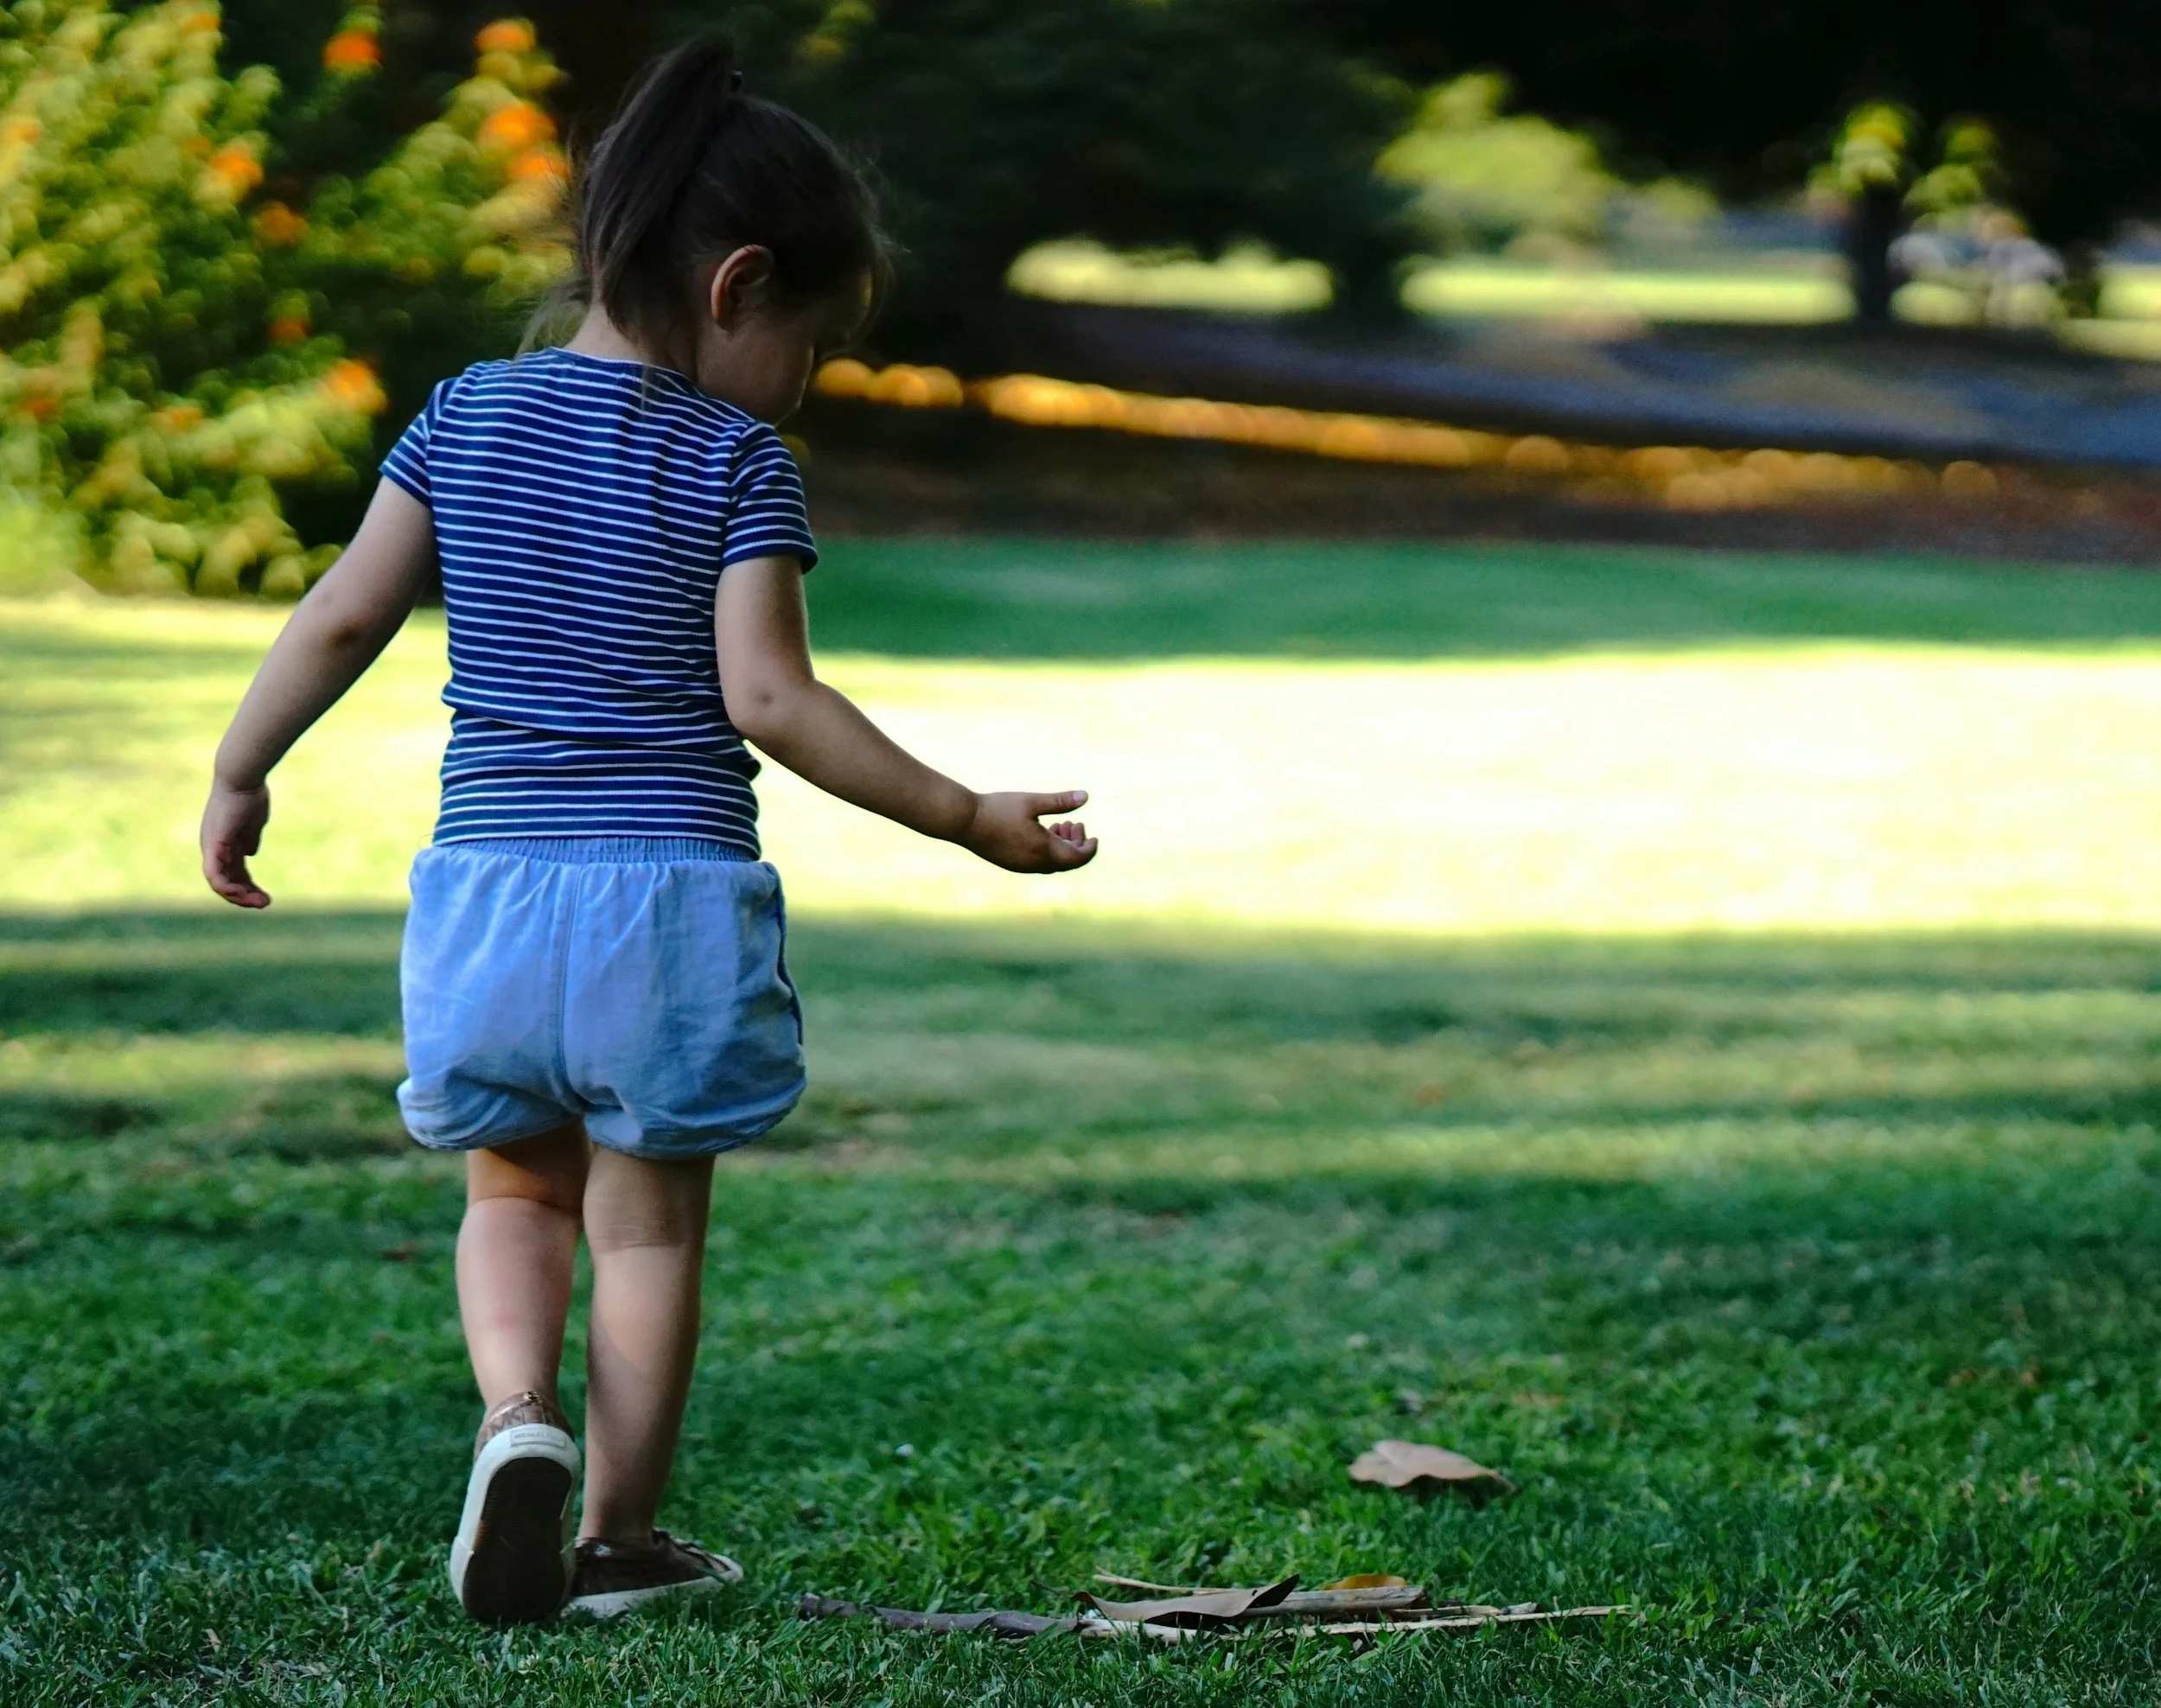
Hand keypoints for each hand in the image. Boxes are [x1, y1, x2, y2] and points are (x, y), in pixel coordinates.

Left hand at [201, 779, 272, 907]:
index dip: (248, 887)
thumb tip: (250, 853)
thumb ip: (249, 838)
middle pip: (226, 881)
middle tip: (267, 903)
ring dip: (240, 896)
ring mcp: (211, 847)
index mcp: (222, 844)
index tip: (266, 896)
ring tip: (262, 902)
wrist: (243, 778)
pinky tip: (243, 894)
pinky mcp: (214, 844)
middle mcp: (212, 848)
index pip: (232, 873)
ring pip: (220, 882)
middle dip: (246, 896)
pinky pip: (215, 874)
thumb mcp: (252, 823)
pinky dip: (227, 887)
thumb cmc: (250, 795)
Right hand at [959, 790, 1098, 873]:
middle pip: (1066, 863)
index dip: (1089, 849)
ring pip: (1051, 864)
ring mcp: (1021, 866)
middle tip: (1076, 824)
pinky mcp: (1010, 863)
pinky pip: (1037, 863)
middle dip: (1076, 845)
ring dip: (1061, 847)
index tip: (1094, 837)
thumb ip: (1060, 802)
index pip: (1078, 858)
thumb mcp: (1032, 802)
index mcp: (1044, 850)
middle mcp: (1034, 864)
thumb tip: (1086, 797)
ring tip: (1060, 825)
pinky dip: (1047, 851)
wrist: (963, 821)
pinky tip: (1041, 832)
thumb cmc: (998, 808)